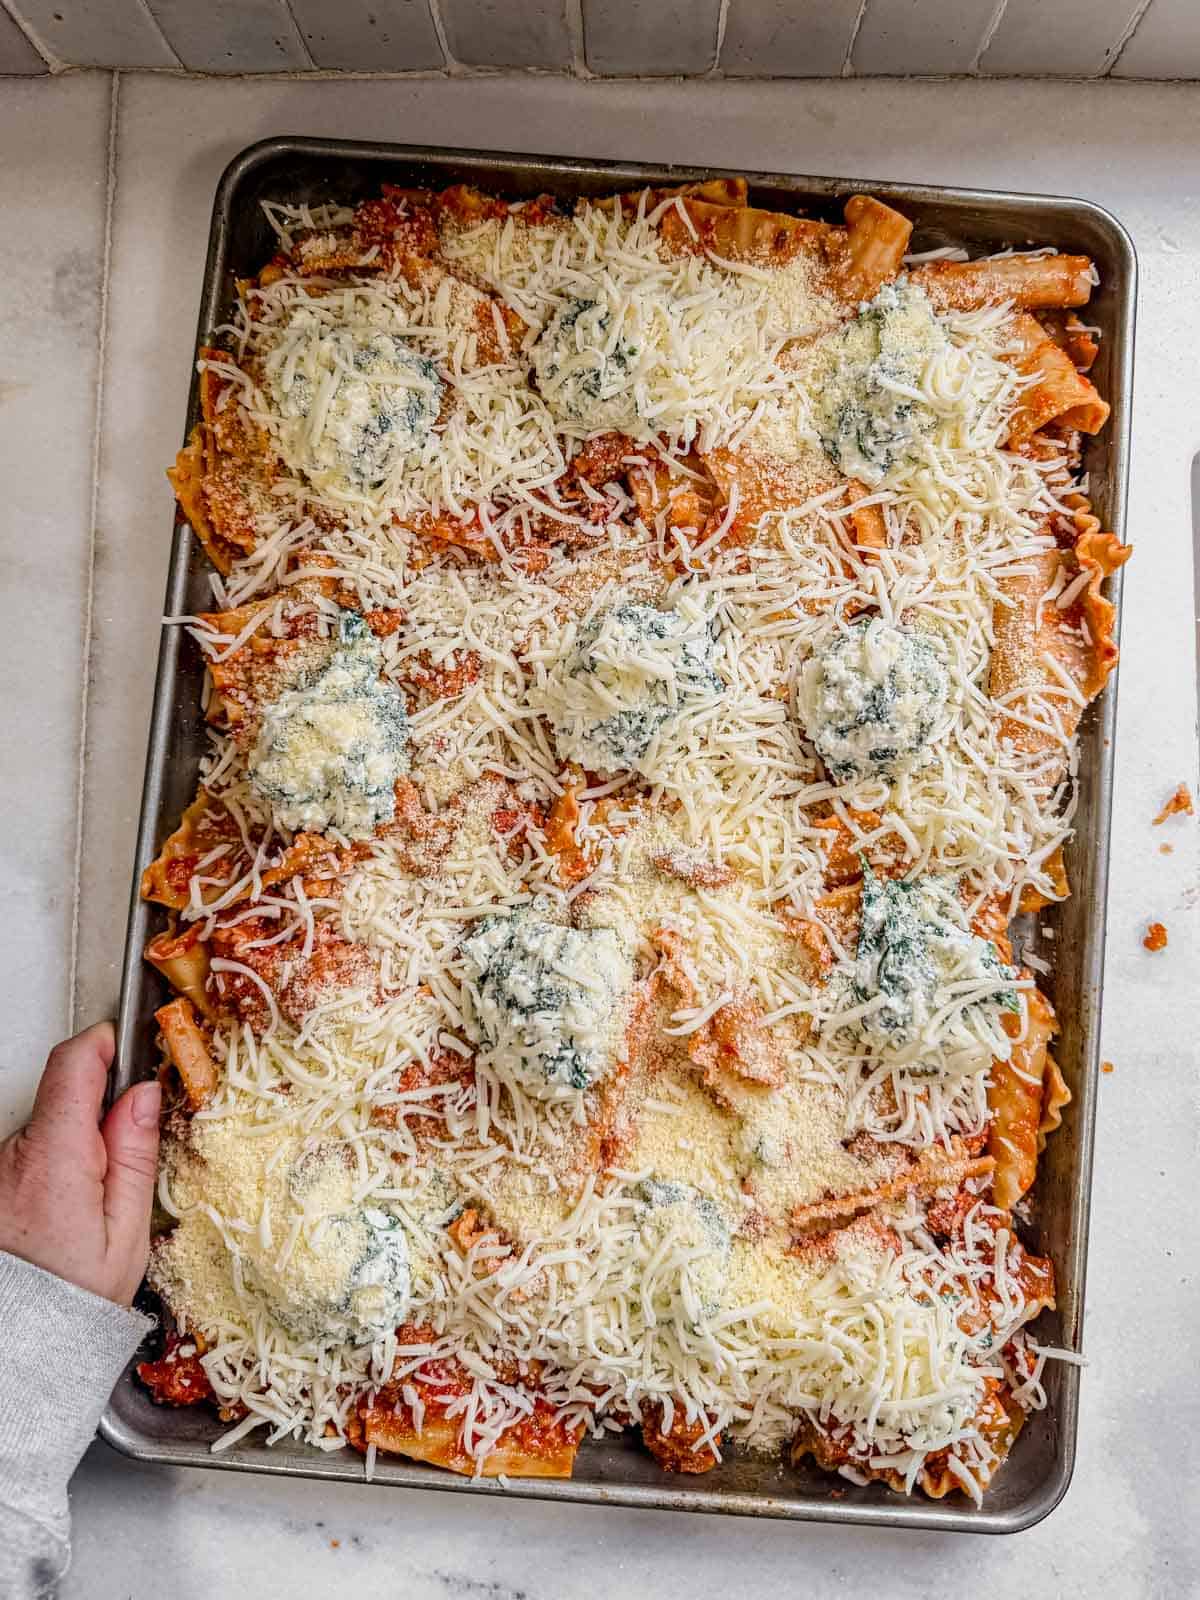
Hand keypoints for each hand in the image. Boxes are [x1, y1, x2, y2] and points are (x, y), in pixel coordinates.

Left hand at [0, 1022, 159, 1306]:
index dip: (105, 1043)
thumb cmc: (72, 1302)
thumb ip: (135, 1155)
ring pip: (47, 1134)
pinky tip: (66, 1215)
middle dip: (101, 1116)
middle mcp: (13, 1157)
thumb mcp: (127, 1233)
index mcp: (54, 1159)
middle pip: (64, 1100)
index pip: (73, 1063)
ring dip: (75, 1150)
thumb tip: (145, 1094)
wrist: (16, 1348)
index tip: (131, 1047)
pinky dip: (53, 1173)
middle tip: (129, 1158)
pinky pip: (29, 1160)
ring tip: (93, 1206)